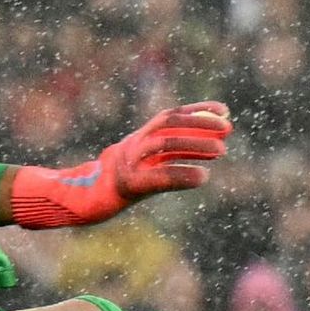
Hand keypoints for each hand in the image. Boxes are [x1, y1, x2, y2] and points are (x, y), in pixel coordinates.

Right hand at [4, 103, 231, 228]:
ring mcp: (128, 162)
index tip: (224, 109)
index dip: (197, 110)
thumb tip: (211, 142)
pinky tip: (202, 177)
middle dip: (199, 125)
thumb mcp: (143, 162)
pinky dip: (181, 176)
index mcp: (138, 138)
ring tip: (222, 151)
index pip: (170, 116)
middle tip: (228, 129)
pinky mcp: (127, 185)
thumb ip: (171, 152)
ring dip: (194, 145)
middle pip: (168, 125)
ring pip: (163, 146)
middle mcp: (134, 144)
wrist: (81, 201)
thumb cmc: (117, 183)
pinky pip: (158, 177)